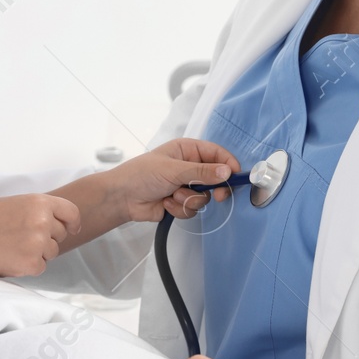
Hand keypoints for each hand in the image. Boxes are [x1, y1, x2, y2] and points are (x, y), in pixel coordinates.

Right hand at [0, 193, 80, 276]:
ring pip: (52, 252)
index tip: (72, 229)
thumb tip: (61, 222)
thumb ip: (40, 209)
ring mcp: (38, 243)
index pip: (71, 212)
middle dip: (48, 238)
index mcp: (39, 202)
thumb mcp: (16, 203)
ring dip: (38, 252)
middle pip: (61, 234)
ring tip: (13, 246)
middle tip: (23, 237)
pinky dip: (28, 266)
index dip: (73, 222)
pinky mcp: (31, 263)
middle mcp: (42, 221)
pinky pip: (41, 267)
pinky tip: (10, 257)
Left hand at [108, 139, 241, 222]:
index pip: (217, 154)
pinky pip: (193, 209)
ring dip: (189, 199)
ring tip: (172, 195)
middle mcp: (190, 166)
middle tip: (218, 195)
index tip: (236, 177)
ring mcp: (185, 185)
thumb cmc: (142, 174)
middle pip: (216, 178)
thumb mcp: (173, 170)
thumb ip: (201, 172)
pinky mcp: (181, 202)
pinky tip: (165, 203)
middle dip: (213, 188)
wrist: (122, 198)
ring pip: (205, 196)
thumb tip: (227, 172)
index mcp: (188, 150)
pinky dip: (180, 208)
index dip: (228, 165)